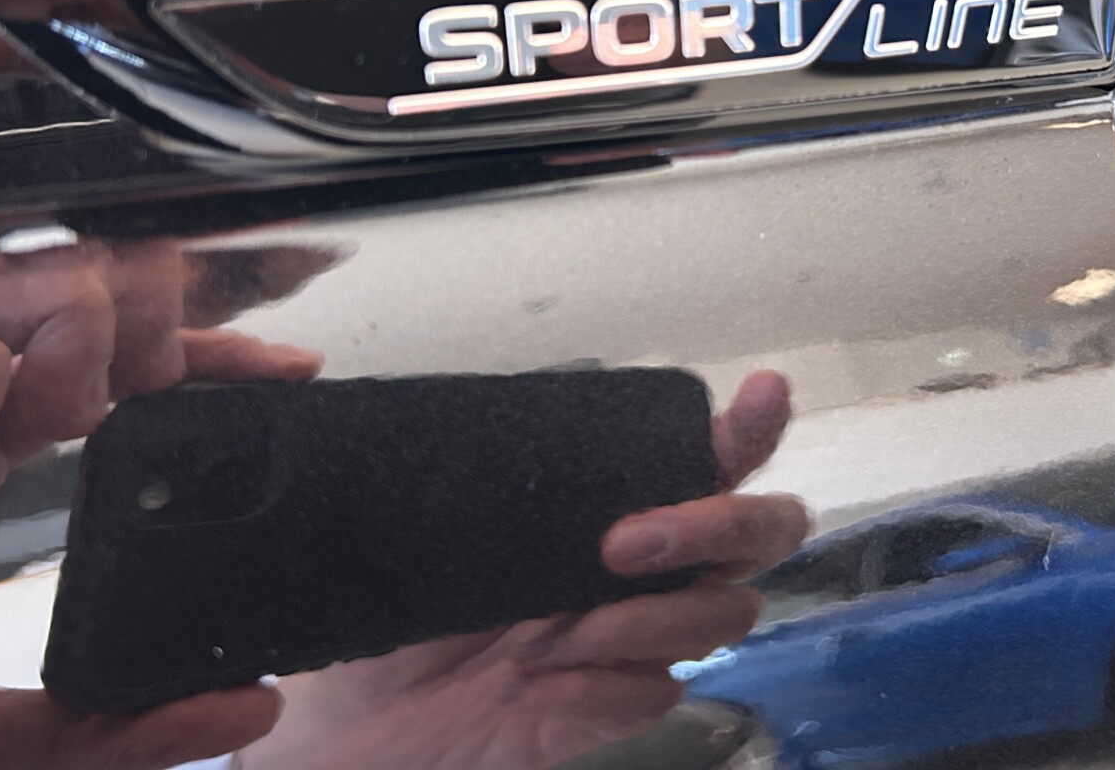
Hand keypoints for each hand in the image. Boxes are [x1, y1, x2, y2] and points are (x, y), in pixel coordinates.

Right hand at [0, 242, 321, 769]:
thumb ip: (106, 730)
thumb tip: (250, 704)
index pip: (105, 369)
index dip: (205, 355)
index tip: (293, 375)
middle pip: (66, 292)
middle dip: (152, 311)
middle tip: (173, 383)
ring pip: (3, 283)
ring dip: (74, 332)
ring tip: (71, 420)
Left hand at [240, 370, 805, 769]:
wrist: (351, 720)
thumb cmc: (403, 604)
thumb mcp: (449, 524)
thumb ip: (512, 481)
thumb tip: (556, 426)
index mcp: (615, 508)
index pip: (711, 459)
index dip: (752, 428)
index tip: (761, 394)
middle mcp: (647, 571)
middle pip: (763, 536)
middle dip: (718, 524)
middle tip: (625, 541)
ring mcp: (639, 642)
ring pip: (723, 614)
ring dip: (642, 617)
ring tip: (548, 634)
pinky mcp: (616, 710)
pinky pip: (657, 690)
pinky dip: (604, 681)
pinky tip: (539, 680)